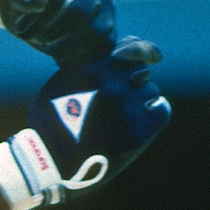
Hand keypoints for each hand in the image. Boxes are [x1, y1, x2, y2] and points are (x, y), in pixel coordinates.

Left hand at [0, 0, 117, 68]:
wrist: (35, 12)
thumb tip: (40, 0)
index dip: (39, 16)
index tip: (21, 30)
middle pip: (79, 14)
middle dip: (51, 31)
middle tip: (34, 39)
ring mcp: (109, 6)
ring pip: (94, 32)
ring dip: (64, 46)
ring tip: (45, 45)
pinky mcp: (111, 30)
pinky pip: (100, 47)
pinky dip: (78, 55)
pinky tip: (58, 55)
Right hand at [25, 36, 169, 198]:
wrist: (49, 161)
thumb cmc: (49, 123)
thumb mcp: (59, 85)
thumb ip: (84, 69)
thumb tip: (111, 58)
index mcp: (91, 68)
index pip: (130, 48)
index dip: (131, 57)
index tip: (130, 66)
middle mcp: (111, 83)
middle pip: (141, 70)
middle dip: (134, 81)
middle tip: (122, 97)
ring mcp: (126, 107)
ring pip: (150, 91)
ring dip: (141, 100)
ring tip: (126, 115)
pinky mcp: (138, 131)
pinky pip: (161, 110)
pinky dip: (155, 113)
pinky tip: (145, 120)